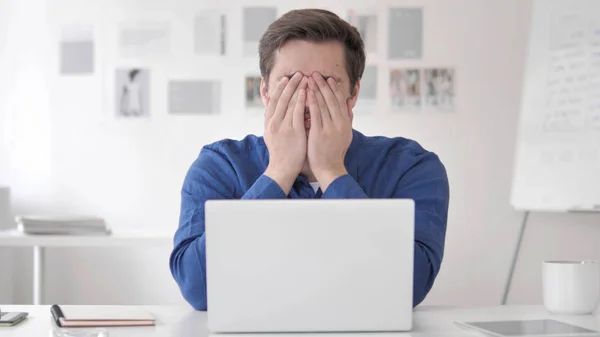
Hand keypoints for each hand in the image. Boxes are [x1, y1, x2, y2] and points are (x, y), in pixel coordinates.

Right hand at [263, 72, 308, 193]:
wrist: (282, 168)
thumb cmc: (281, 153)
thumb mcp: (272, 135)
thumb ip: (275, 122)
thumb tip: (276, 110)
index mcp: (268, 122)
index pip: (273, 100)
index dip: (280, 88)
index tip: (286, 79)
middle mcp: (273, 122)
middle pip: (281, 98)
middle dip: (290, 84)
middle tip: (298, 74)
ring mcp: (283, 126)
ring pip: (289, 102)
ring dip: (297, 88)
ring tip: (305, 78)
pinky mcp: (293, 131)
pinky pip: (297, 112)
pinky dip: (301, 100)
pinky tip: (306, 92)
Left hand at [306, 73, 352, 190]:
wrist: (330, 168)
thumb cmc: (335, 152)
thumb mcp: (346, 135)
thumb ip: (347, 119)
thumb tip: (349, 104)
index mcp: (346, 122)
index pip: (340, 101)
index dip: (334, 88)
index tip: (328, 79)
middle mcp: (340, 123)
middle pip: (332, 99)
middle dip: (323, 85)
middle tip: (316, 74)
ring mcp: (330, 127)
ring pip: (323, 104)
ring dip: (316, 89)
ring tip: (309, 79)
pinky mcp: (320, 132)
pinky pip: (315, 113)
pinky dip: (311, 101)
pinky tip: (306, 93)